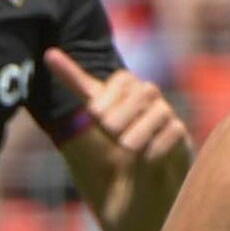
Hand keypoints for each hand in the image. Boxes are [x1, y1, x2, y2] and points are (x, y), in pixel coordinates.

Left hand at [45, 50, 191, 164]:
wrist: (138, 178)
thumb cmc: (114, 139)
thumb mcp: (94, 111)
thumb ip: (76, 81)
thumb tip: (49, 52)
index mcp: (127, 91)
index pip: (121, 80)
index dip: (108, 95)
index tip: (94, 114)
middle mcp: (149, 99)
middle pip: (142, 92)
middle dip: (123, 111)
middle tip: (109, 129)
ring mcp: (166, 116)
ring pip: (160, 112)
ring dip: (139, 131)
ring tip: (125, 146)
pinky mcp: (180, 136)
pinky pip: (174, 132)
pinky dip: (158, 146)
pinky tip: (146, 157)